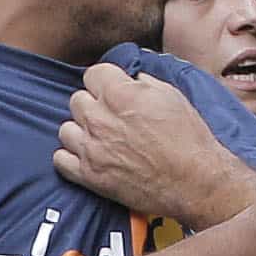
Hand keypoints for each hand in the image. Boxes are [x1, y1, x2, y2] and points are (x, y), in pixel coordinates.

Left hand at [56, 67, 255, 227]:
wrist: (195, 181)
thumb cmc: (189, 139)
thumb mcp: (171, 96)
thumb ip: (143, 83)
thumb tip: (131, 81)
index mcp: (120, 95)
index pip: (92, 74)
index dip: (105, 82)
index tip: (113, 90)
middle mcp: (100, 119)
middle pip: (77, 100)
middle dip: (93, 105)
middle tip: (111, 117)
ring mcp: (92, 148)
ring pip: (66, 129)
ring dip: (81, 131)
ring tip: (100, 138)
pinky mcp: (90, 176)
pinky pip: (60, 160)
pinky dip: (70, 158)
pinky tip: (88, 157)